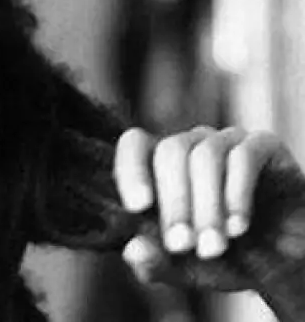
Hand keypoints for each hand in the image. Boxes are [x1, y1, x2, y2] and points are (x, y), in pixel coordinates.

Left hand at [114, 126, 297, 286]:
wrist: (282, 267)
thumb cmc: (224, 260)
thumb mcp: (183, 270)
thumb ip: (154, 264)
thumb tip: (133, 248)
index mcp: (162, 167)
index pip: (135, 144)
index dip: (131, 169)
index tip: (138, 207)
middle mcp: (193, 146)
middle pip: (171, 151)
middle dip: (174, 204)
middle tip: (181, 245)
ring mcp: (229, 142)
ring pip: (205, 156)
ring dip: (206, 206)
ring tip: (213, 246)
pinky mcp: (265, 147)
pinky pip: (244, 156)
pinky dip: (236, 195)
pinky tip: (238, 227)